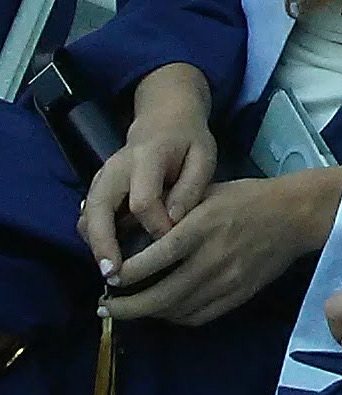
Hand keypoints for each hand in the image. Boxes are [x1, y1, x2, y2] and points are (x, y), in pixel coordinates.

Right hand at [80, 65, 213, 274]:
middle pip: (98, 210)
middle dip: (103, 244)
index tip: (169, 241)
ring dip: (95, 245)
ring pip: (86, 217)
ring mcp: (100, 180)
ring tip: (112, 272)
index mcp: (146, 158)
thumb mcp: (203, 156)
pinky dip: (95, 239)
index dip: (155, 225)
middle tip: (113, 273)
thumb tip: (174, 221)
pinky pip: (87, 219)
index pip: (143, 200)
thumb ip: (191, 187)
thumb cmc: (188, 142)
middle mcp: (114, 169)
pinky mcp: (96, 190)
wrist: (164, 120)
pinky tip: (111, 257)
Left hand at [103, 170, 336, 324]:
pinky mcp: (239, 295)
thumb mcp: (209, 192)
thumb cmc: (249, 197)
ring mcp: (228, 280)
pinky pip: (198, 316)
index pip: (155, 259)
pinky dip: (175, 317)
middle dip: (126, 307)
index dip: (127, 274)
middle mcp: (213, 258)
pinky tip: (163, 310)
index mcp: (203, 227)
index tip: (109, 276)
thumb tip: (131, 228)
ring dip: (147, 314)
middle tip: (104, 306)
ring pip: (177, 311)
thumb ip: (174, 211)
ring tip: (129, 310)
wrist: (296, 214)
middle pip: (161, 296)